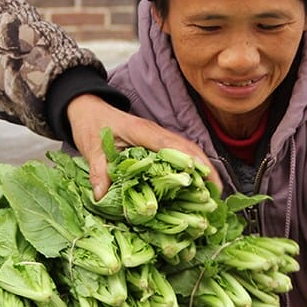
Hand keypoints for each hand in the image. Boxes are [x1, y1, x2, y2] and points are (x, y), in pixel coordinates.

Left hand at [67, 94, 221, 198]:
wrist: (88, 109)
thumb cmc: (92, 124)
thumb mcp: (91, 147)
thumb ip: (98, 171)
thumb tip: (102, 196)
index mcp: (143, 131)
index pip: (174, 145)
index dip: (193, 162)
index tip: (207, 180)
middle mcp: (156, 134)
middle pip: (190, 150)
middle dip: (207, 170)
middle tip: (217, 196)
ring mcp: (159, 139)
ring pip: (189, 153)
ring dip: (203, 172)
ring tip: (213, 196)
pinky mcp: (157, 146)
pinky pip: (179, 158)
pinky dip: (191, 172)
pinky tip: (195, 189)